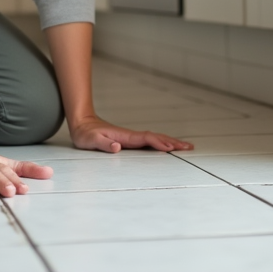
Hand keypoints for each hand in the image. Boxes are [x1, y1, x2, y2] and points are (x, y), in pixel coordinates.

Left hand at [69, 116, 194, 152]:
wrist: (82, 123)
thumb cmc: (85, 134)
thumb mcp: (90, 140)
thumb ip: (103, 143)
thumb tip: (117, 147)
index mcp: (124, 136)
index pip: (146, 138)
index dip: (158, 142)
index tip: (171, 148)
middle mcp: (131, 136)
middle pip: (156, 137)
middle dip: (172, 142)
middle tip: (189, 147)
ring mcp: (131, 138)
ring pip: (155, 139)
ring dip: (171, 142)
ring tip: (186, 147)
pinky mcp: (130, 141)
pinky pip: (150, 142)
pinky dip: (162, 143)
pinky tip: (167, 147)